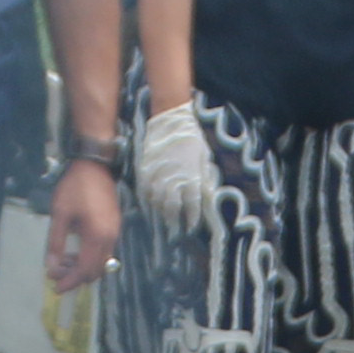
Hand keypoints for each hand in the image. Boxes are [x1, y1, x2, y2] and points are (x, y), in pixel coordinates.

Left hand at [47, 156, 124, 284]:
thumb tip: (51, 266)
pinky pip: (104, 251)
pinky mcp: (114, 226)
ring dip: (83, 267)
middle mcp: (110, 238)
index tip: (56, 287)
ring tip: (63, 262)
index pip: (85, 270)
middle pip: (96, 270)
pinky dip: (90, 257)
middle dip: (76, 277)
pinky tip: (75, 250)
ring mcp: (115, 232)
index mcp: (96, 237)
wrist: (95, 166)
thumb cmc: (75, 188)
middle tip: (56, 274)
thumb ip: (55, 242)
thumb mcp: (60, 214)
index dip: (70, 282)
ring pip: (102, 262)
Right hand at [134, 98, 218, 231]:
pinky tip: (152, 205)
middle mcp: (174, 179)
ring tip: (163, 220)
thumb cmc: (192, 139)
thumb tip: (208, 200)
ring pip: (156, 202)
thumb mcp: (204, 160)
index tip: (191, 228)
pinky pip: (145, 192)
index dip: (191, 220)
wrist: (170, 121)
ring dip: (160, 213)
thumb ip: (204, 181)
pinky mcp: (144, 170)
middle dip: (173, 222)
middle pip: (172, 208)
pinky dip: (148, 201)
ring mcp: (157, 175)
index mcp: (192, 177)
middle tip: (174, 231)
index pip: (192, 206)